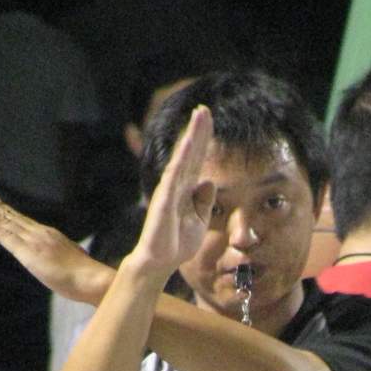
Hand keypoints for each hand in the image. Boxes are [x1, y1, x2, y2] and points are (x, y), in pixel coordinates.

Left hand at [0, 189, 106, 303]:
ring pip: (6, 222)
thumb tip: (69, 262)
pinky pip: (6, 237)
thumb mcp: (74, 262)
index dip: (5, 210)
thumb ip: (65, 258)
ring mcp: (34, 241)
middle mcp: (39, 234)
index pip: (22, 221)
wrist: (93, 281)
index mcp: (50, 236)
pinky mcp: (29, 253)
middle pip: (11, 216)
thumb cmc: (88, 278)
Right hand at [131, 105, 216, 275]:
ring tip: (199, 115)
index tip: (209, 119)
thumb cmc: (177, 243)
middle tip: (204, 108)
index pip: (197, 159)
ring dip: (191, 136)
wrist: (160, 262)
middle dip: (198, 130)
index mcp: (186, 189)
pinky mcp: (164, 198)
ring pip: (182, 157)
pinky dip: (182, 157)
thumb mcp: (200, 221)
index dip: (203, 139)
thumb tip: (209, 181)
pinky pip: (174, 174)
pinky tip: (188, 142)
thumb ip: (204, 201)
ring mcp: (169, 189)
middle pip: (190, 152)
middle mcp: (176, 184)